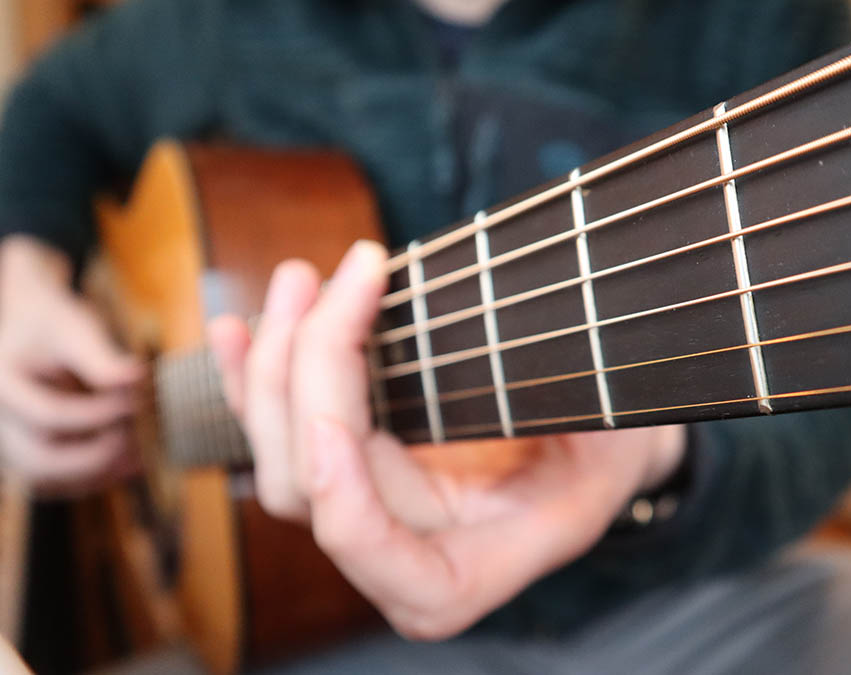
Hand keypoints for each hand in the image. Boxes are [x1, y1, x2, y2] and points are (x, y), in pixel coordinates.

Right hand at [0, 236, 143, 494]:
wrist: (31, 322)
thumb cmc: (52, 322)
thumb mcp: (75, 329)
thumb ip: (101, 358)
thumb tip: (136, 378)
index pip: (48, 416)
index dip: (97, 415)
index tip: (135, 402)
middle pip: (37, 461)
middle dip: (92, 458)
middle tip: (135, 442)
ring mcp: (1, 439)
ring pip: (43, 480)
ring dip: (93, 475)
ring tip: (138, 459)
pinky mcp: (22, 451)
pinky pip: (53, 480)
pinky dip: (88, 477)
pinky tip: (126, 464)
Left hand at [208, 241, 684, 639]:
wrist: (595, 450)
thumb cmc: (612, 450)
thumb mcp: (614, 442)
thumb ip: (562, 419)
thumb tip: (513, 345)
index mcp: (460, 572)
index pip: (370, 552)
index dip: (341, 492)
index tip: (337, 415)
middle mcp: (395, 554)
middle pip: (310, 481)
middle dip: (312, 373)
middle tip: (343, 277)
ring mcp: (364, 512)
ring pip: (278, 454)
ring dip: (277, 362)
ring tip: (301, 279)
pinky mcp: (347, 471)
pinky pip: (277, 434)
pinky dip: (253, 380)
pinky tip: (236, 329)